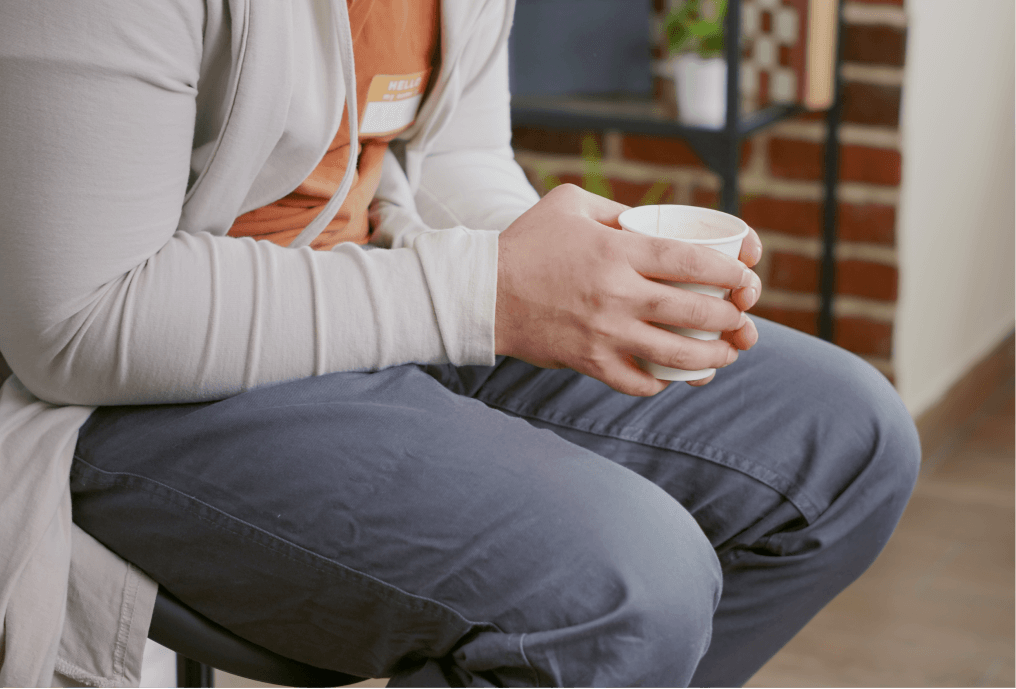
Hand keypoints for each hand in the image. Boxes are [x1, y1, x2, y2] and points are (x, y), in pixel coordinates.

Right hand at [495, 184, 761, 395]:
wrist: (483, 293)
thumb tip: (652, 220)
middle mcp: (617, 295)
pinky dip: (662, 383)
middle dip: (731, 316)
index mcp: (617, 251)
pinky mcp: (589, 362)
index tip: (744, 275)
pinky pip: (638, 382)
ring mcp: (605, 333)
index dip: (731, 271)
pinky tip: (672, 377)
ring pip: (677, 354)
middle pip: (696, 312)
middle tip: (741, 316)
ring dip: (713, 357)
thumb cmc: (526, 243)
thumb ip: (616, 210)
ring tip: (726, 354)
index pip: (693, 263)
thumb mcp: (570, 204)